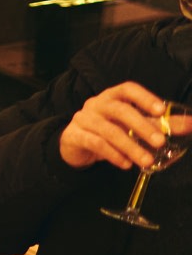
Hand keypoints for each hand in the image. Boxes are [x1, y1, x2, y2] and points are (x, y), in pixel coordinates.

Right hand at [58, 81, 179, 169]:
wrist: (76, 144)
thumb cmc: (108, 130)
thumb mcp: (132, 125)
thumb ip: (158, 124)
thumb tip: (190, 124)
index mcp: (112, 96)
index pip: (127, 89)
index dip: (144, 98)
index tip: (161, 111)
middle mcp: (96, 103)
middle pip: (120, 110)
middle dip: (142, 126)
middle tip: (160, 142)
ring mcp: (83, 119)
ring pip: (109, 131)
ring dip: (131, 147)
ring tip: (147, 161)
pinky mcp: (74, 135)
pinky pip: (95, 144)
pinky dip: (113, 155)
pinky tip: (126, 164)